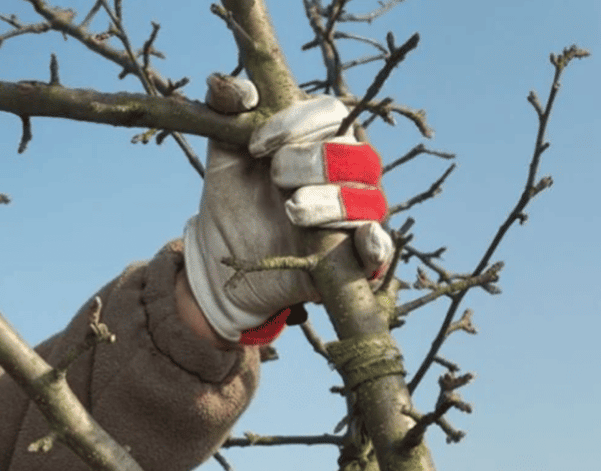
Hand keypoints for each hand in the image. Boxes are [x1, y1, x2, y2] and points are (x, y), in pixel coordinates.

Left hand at [184, 79, 393, 344]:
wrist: (222, 256)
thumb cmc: (234, 196)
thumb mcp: (224, 153)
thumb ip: (225, 114)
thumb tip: (221, 82)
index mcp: (321, 139)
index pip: (331, 114)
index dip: (296, 124)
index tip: (255, 146)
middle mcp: (347, 174)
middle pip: (357, 155)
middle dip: (313, 162)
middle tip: (275, 176)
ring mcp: (355, 216)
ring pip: (368, 199)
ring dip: (332, 202)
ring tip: (292, 210)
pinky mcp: (353, 258)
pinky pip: (380, 249)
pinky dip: (376, 243)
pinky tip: (364, 239)